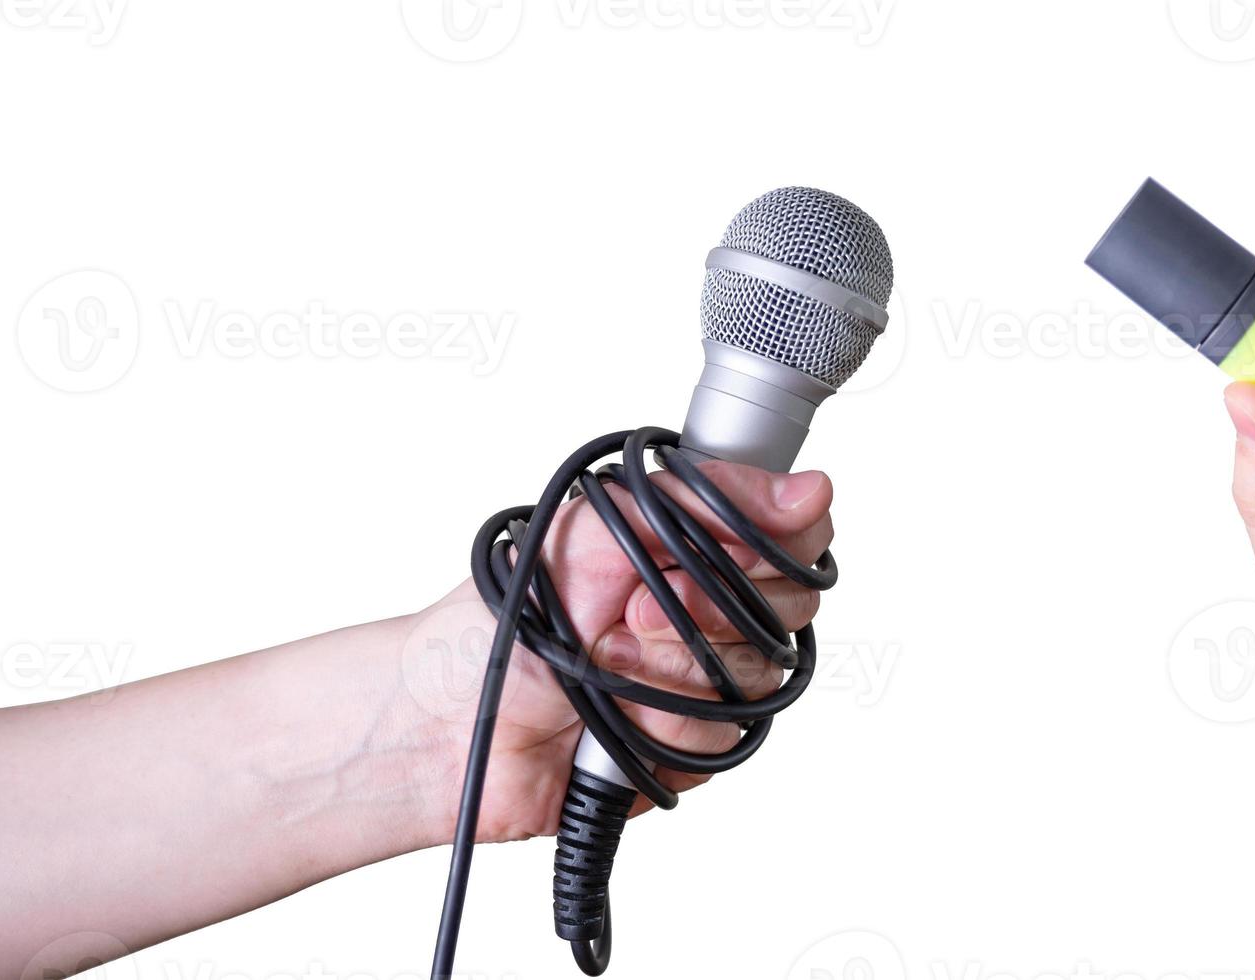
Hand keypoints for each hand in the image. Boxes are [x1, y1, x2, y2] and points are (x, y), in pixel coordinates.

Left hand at [395, 461, 837, 843]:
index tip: (715, 559)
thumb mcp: (600, 532)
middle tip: (631, 614)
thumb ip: (708, 504)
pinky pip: (727, 739)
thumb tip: (810, 489)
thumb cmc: (499, 621)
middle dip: (706, 617)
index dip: (771, 551)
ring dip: (671, 678)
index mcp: (691, 547)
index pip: (792, 538)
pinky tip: (617, 719)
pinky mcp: (691, 745)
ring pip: (758, 680)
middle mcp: (706, 611)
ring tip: (605, 670)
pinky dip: (665, 731)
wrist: (444, 725)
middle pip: (786, 612)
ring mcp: (702, 681)